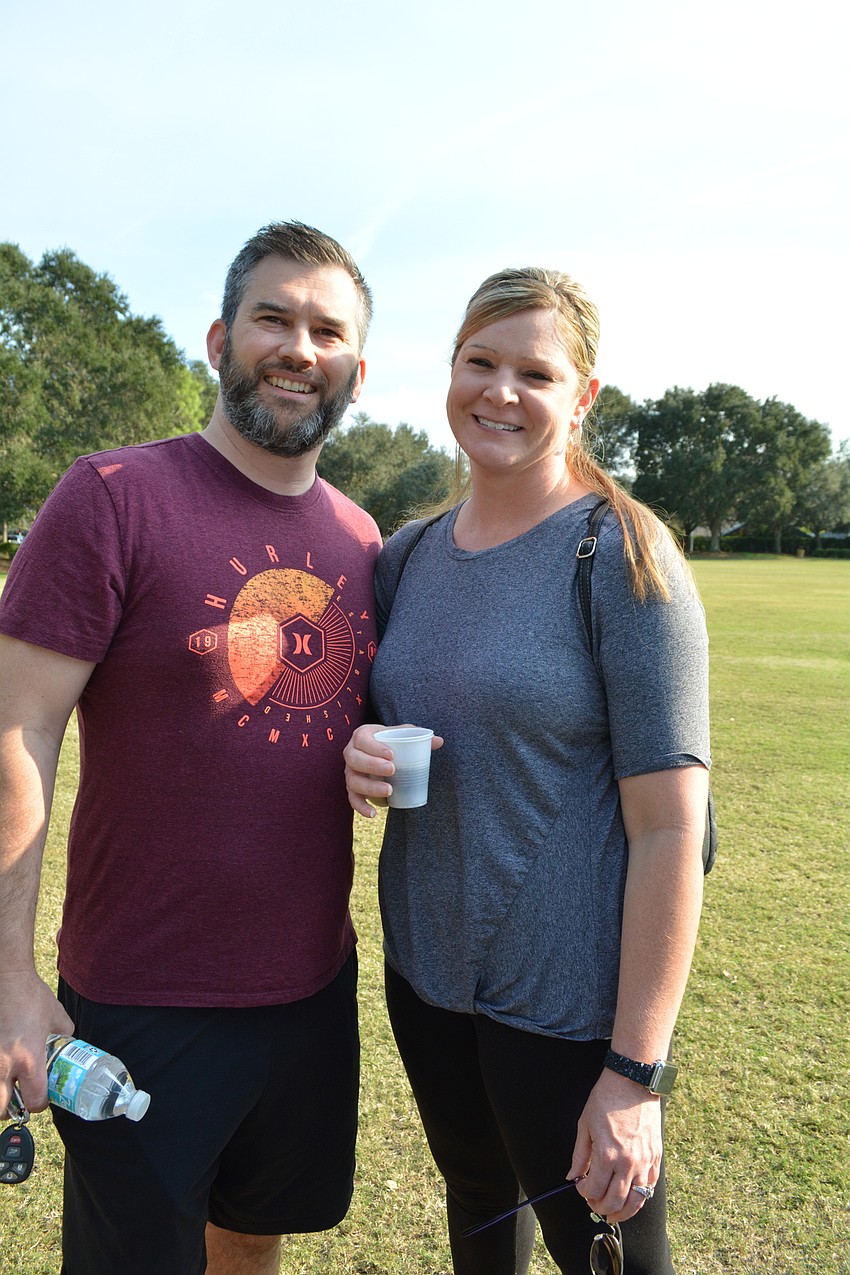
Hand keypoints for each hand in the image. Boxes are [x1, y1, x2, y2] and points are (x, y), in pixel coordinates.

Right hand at [0, 970, 74, 1116]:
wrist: (8, 979)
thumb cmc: (32, 997)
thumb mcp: (57, 1017)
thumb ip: (64, 1035)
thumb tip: (68, 1044)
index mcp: (29, 1059)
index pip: (34, 1100)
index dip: (40, 1104)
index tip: (41, 1098)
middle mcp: (5, 1064)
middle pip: (1, 1109)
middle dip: (10, 1111)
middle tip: (16, 1102)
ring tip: (4, 1090)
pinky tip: (0, 1071)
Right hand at [344, 724, 442, 817]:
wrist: (379, 755)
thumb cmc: (391, 743)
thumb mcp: (402, 736)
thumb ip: (418, 736)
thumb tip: (439, 741)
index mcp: (361, 736)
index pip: (362, 739)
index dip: (374, 747)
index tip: (392, 755)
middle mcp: (351, 753)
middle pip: (354, 759)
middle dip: (372, 765)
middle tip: (392, 770)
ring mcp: (350, 772)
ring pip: (353, 781)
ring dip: (370, 787)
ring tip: (389, 791)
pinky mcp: (352, 789)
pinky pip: (352, 799)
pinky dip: (361, 807)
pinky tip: (374, 813)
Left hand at [568, 1069, 662, 1223]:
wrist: (632, 1083)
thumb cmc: (606, 1100)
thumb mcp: (585, 1125)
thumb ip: (579, 1155)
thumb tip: (572, 1176)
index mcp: (606, 1155)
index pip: (593, 1190)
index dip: (584, 1192)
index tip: (581, 1186)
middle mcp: (627, 1163)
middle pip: (614, 1202)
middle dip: (600, 1207)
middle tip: (594, 1202)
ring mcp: (644, 1162)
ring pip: (636, 1202)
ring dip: (623, 1212)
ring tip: (613, 1212)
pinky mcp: (656, 1158)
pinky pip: (650, 1187)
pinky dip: (639, 1197)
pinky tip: (630, 1196)